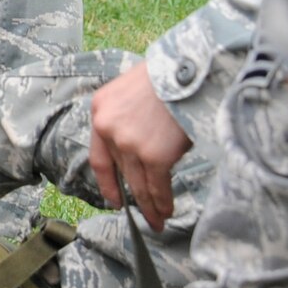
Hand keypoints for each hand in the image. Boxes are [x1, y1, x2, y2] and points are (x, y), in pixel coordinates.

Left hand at [87, 60, 191, 230]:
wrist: (189, 68)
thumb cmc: (169, 74)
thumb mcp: (133, 90)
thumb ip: (128, 118)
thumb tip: (142, 146)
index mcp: (100, 110)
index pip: (99, 157)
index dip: (107, 183)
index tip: (114, 200)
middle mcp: (109, 129)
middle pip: (123, 174)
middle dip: (135, 198)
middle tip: (146, 216)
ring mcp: (130, 144)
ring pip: (139, 185)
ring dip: (150, 206)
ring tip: (158, 220)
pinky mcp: (154, 156)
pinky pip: (157, 187)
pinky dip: (162, 202)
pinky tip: (167, 210)